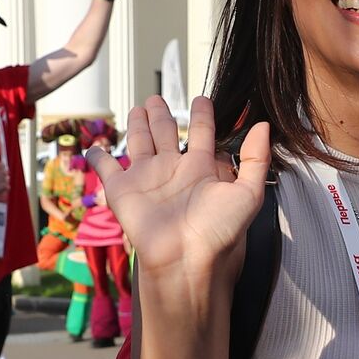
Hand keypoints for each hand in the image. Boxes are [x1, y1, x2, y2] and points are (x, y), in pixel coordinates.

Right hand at [0, 148, 8, 197]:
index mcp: (0, 165)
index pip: (3, 167)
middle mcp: (4, 172)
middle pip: (5, 174)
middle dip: (0, 176)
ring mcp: (5, 180)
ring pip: (6, 180)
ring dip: (1, 182)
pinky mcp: (5, 187)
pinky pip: (7, 188)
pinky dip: (3, 189)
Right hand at [88, 96, 268, 281]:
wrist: (186, 259)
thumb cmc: (219, 231)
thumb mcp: (248, 192)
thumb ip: (256, 159)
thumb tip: (264, 126)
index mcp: (201, 168)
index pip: (202, 133)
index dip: (202, 115)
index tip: (202, 99)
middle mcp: (173, 169)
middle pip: (166, 133)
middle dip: (162, 115)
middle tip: (158, 99)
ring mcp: (147, 178)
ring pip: (140, 142)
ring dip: (138, 125)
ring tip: (139, 109)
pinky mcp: (122, 190)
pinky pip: (106, 169)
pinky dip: (97, 157)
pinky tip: (94, 149)